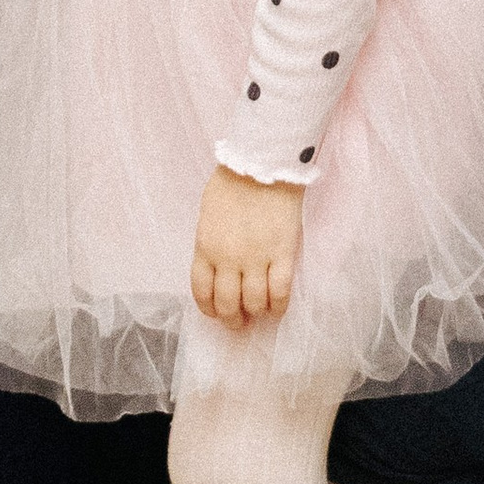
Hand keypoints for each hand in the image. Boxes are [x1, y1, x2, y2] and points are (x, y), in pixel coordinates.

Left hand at [192, 166, 302, 323]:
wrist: (263, 162)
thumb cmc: (233, 180)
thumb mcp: (208, 212)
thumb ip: (211, 241)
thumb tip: (217, 262)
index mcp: (205, 247)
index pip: (202, 292)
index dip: (210, 309)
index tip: (218, 313)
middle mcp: (227, 259)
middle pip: (227, 304)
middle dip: (233, 319)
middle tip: (240, 321)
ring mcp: (255, 258)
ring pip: (253, 302)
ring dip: (256, 313)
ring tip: (260, 312)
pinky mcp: (282, 254)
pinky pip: (280, 291)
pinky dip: (278, 306)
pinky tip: (278, 307)